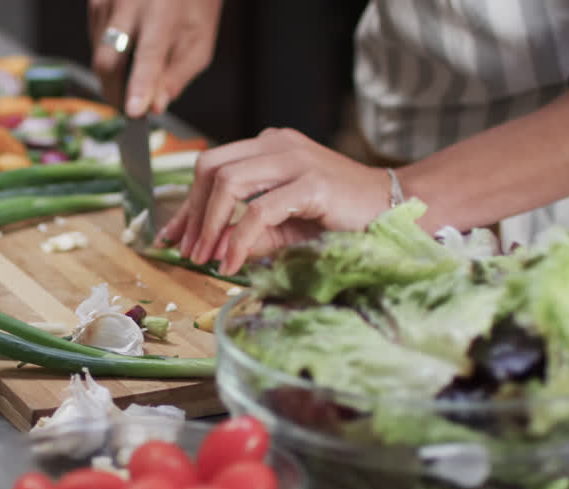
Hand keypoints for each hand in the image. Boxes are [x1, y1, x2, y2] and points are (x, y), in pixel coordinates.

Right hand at [88, 0, 221, 116]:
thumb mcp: (200, 40)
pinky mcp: (95, 1)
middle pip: (108, 61)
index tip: (134, 112)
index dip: (139, 86)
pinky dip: (110, 54)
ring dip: (115, 74)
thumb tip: (156, 106)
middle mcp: (129, 3)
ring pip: (98, 54)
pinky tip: (128, 45)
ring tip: (138, 64)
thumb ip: (178, 75)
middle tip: (131, 107)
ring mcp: (107, 0)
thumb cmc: (192, 3)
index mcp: (162, 11)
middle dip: (115, 93)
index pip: (147, 56)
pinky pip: (95, 41)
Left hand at [159, 128, 390, 274]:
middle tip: (187, 251)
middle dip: (192, 213)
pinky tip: (230, 262)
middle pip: (211, 168)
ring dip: (210, 225)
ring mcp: (295, 160)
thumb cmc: (341, 218)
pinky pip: (259, 209)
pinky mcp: (311, 183)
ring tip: (205, 258)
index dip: (187, 203)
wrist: (394, 210)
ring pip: (229, 182)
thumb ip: (249, 234)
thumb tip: (211, 249)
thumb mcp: (285, 226)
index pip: (211, 166)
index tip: (173, 236)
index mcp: (269, 147)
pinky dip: (238, 238)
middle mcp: (278, 145)